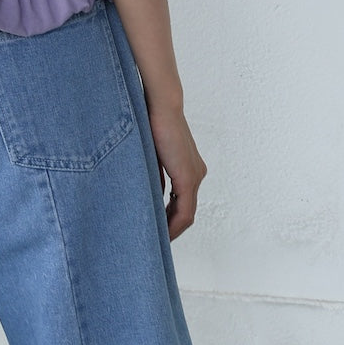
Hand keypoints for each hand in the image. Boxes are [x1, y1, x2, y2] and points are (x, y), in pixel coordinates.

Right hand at [146, 102, 207, 240]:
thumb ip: (153, 174)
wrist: (160, 105)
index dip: (169, 218)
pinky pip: (184, 211)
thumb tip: (147, 194)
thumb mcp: (150, 155)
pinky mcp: (188, 178)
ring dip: (171, 228)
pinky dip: (173, 223)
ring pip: (186, 214)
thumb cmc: (150, 122)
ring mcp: (195, 176)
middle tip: (155, 240)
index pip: (182, 202)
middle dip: (171, 227)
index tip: (156, 228)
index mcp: (188, 167)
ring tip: (156, 239)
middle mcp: (196, 174)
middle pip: (185, 212)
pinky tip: (161, 231)